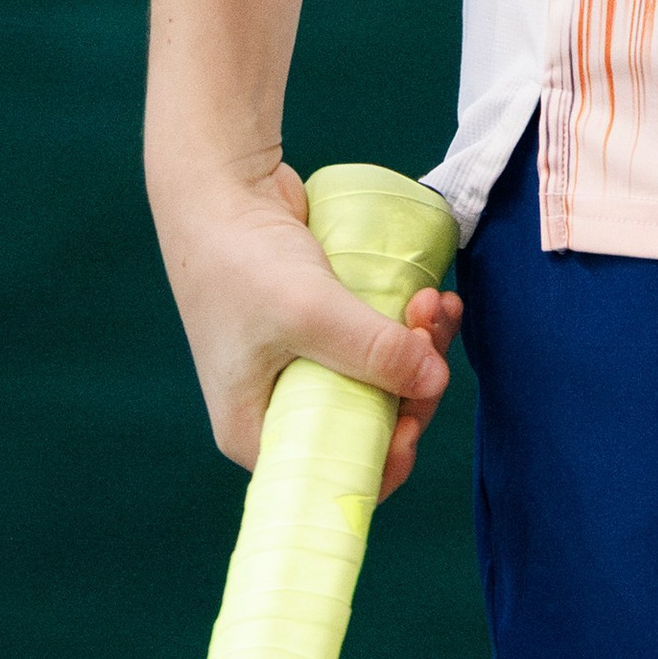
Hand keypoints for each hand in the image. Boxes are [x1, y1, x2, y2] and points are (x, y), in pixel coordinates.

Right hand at [150, 150, 461, 500]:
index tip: (417, 413)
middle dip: (412, 382)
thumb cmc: (242, 260)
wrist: (222, 187)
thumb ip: (371, 350)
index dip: (384, 455)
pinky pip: (380, 337)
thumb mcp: (308, 311)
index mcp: (258, 429)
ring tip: (433, 301)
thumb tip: (435, 382)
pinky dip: (410, 321)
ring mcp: (306, 360)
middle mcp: (282, 404)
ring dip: (419, 345)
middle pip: (369, 420)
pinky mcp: (327, 322)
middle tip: (429, 333)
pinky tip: (431, 293)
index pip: (332, 470)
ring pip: (383, 375)